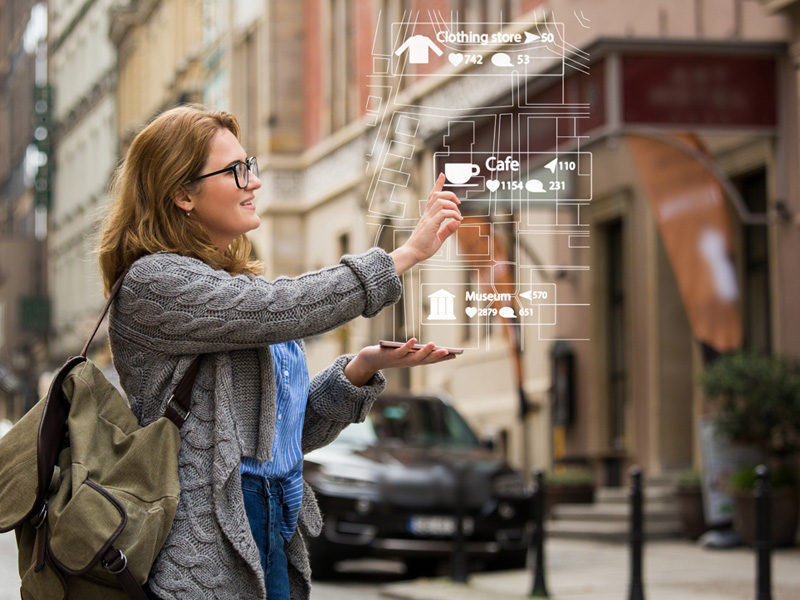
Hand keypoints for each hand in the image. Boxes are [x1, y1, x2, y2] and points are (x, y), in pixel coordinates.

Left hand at [343, 338, 457, 385]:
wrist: (371, 360)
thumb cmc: (390, 354)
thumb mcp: (405, 353)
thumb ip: (416, 351)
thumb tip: (431, 346)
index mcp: (414, 362)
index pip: (431, 361)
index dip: (443, 359)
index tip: (455, 355)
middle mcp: (409, 363)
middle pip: (425, 360)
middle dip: (438, 356)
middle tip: (449, 352)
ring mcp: (400, 360)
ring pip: (415, 358)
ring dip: (425, 352)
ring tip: (434, 345)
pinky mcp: (391, 355)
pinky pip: (401, 351)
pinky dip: (407, 346)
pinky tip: (414, 340)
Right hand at [390, 174, 461, 274]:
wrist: (412, 254)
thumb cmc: (423, 248)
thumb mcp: (439, 238)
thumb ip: (448, 230)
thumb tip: (457, 222)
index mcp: (428, 216)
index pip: (432, 196)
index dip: (438, 184)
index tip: (442, 175)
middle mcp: (427, 215)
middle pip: (437, 195)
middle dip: (450, 194)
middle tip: (459, 204)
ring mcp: (428, 219)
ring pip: (440, 201)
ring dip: (452, 204)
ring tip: (458, 214)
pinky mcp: (430, 225)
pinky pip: (443, 213)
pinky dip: (452, 214)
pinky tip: (457, 220)